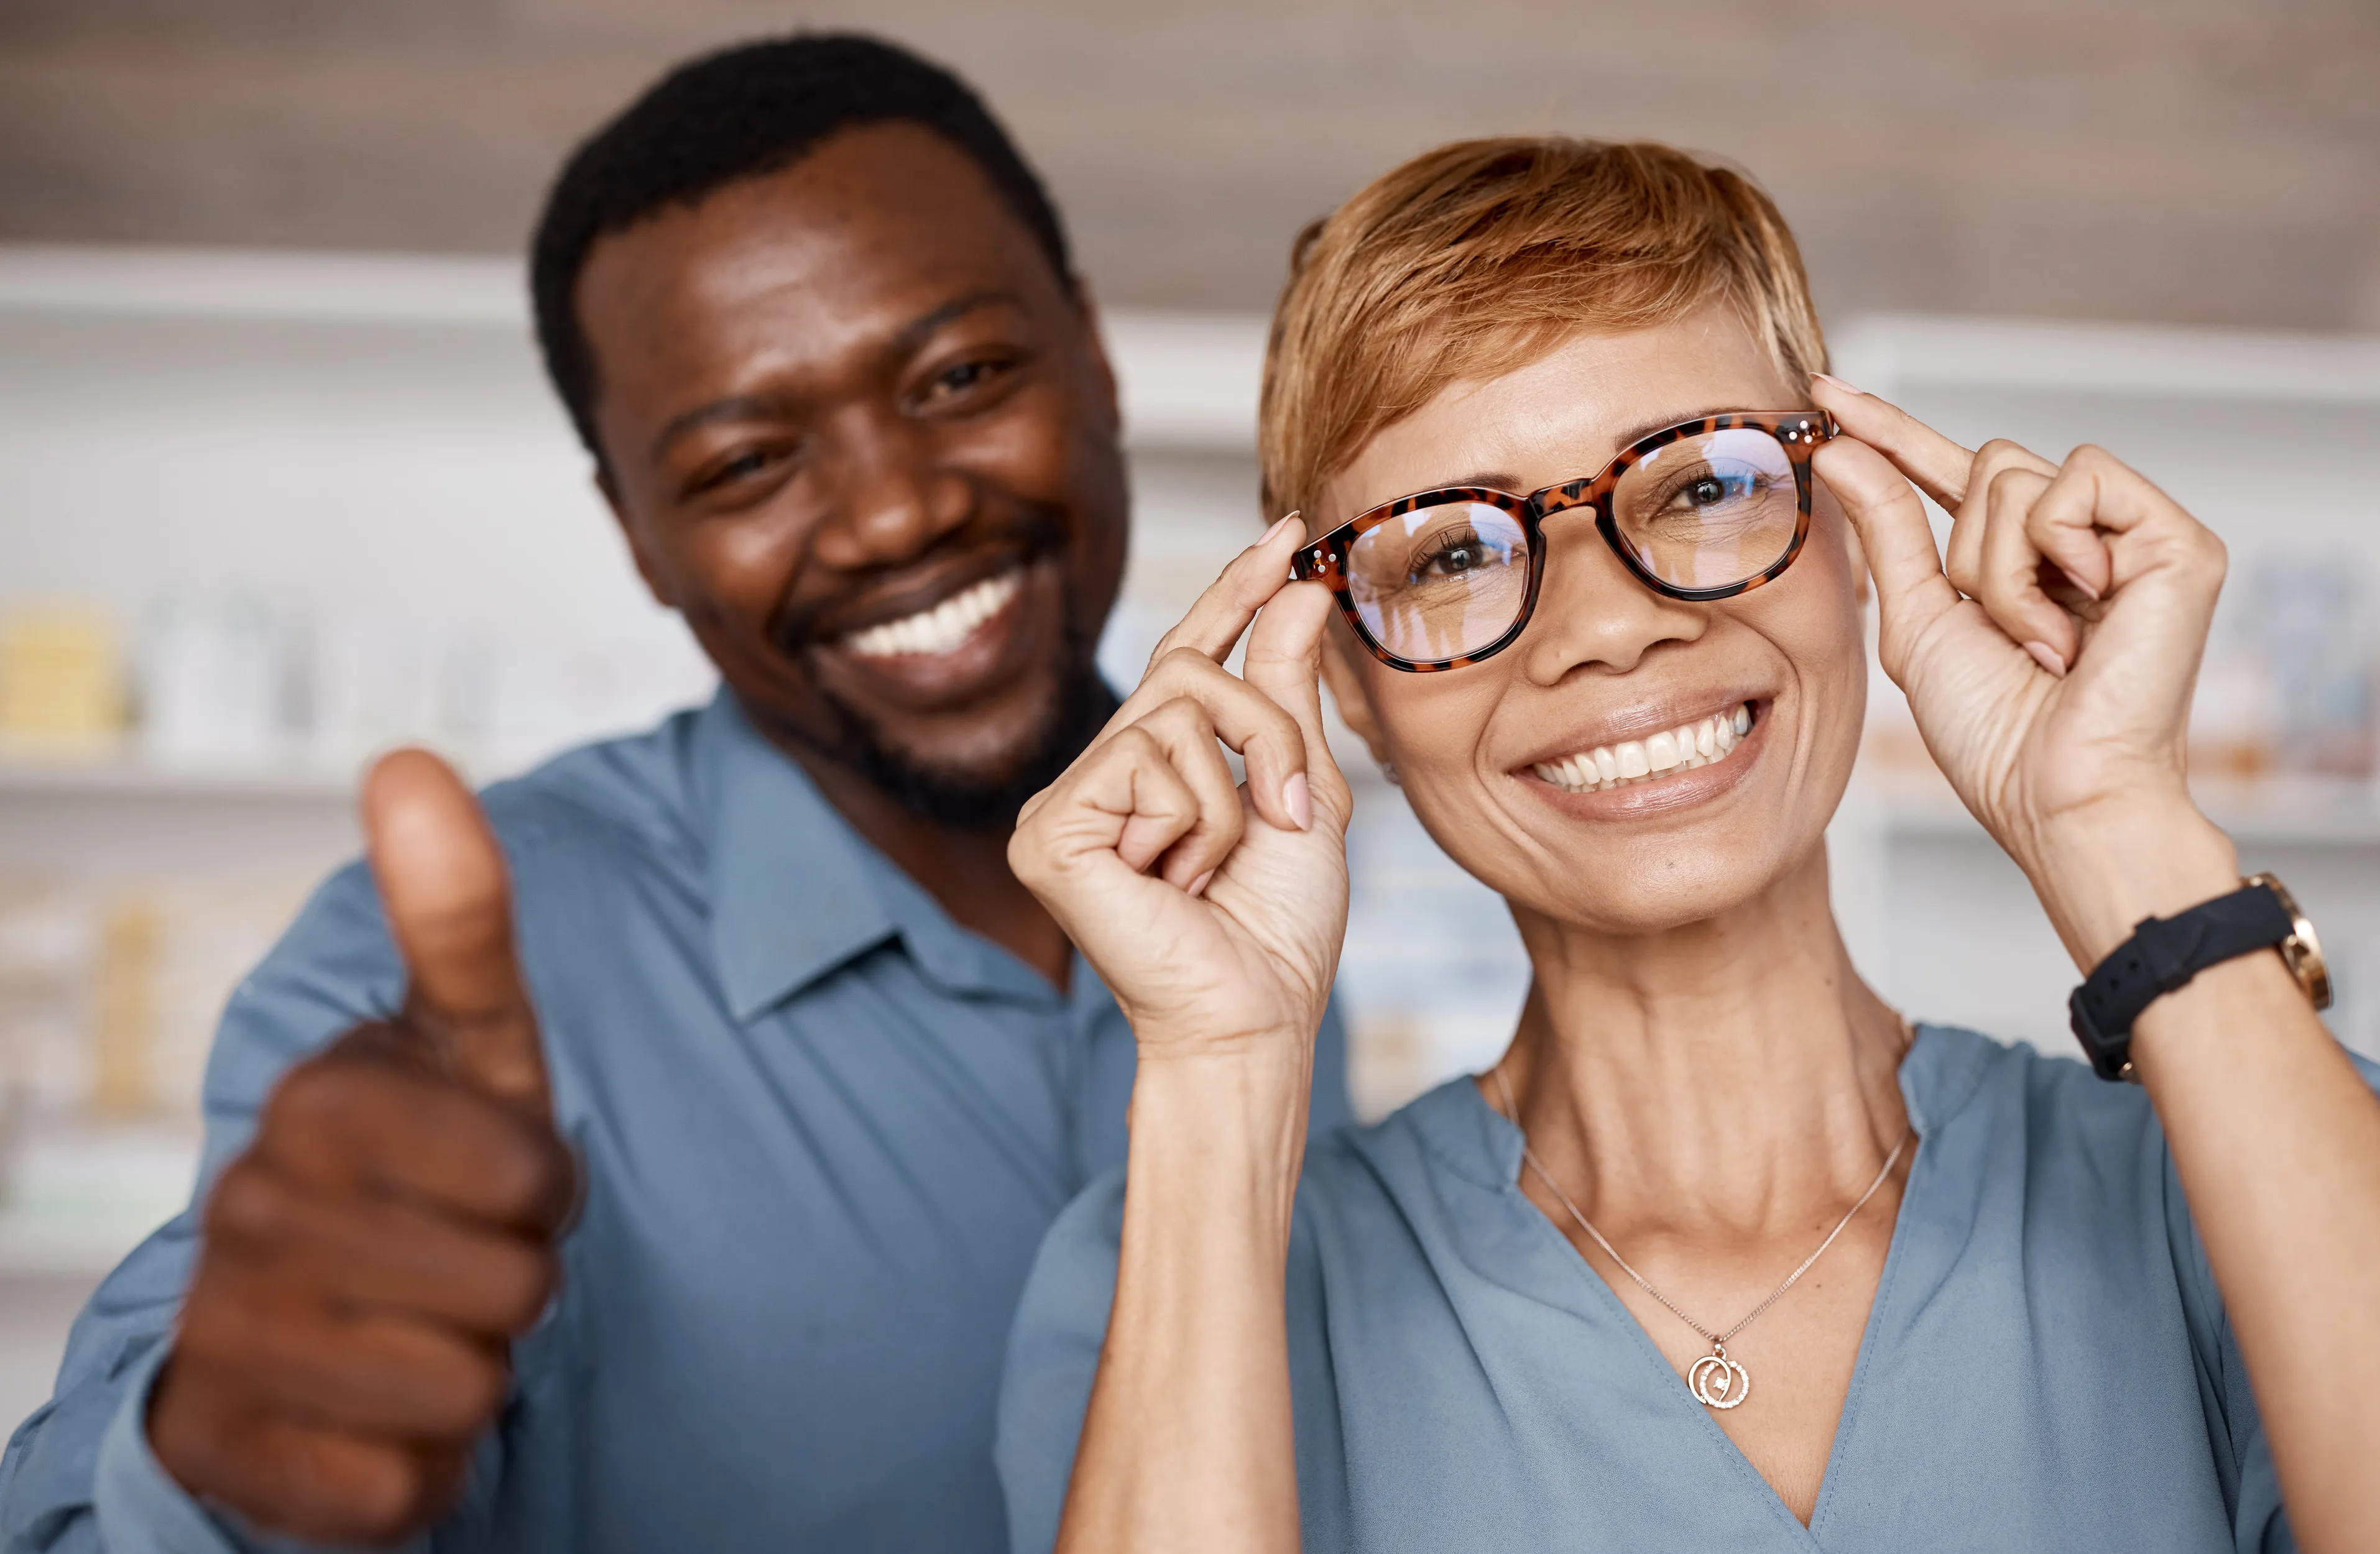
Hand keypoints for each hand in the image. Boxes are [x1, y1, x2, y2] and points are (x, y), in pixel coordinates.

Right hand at [149, 751, 577, 1544]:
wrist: (323, 1325)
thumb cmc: (429, 1171)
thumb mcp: (470, 1044)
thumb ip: (459, 918)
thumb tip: (408, 760)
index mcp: (318, 1098)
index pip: (531, 1175)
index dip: (549, 1191)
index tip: (507, 1181)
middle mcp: (248, 1206)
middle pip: (510, 1289)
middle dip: (517, 1286)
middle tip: (463, 1262)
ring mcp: (224, 1332)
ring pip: (462, 1392)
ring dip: (474, 1375)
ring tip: (422, 1329)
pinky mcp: (223, 1451)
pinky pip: (400, 1488)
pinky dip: (417, 1471)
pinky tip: (374, 1416)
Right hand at [1009, 517, 1351, 1062]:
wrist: (1254, 1016)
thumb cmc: (1277, 929)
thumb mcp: (1302, 793)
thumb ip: (1287, 693)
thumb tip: (1297, 590)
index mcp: (1149, 769)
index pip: (1187, 655)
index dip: (1235, 592)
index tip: (1288, 530)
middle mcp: (1094, 776)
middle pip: (1189, 673)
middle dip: (1268, 738)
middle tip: (1288, 818)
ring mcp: (1061, 804)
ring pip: (1174, 717)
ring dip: (1234, 797)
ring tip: (1216, 871)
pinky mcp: (1046, 834)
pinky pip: (1145, 765)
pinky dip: (1194, 825)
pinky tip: (1175, 883)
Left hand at [1811, 377, 2238, 964]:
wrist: (2055, 792)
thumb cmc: (1994, 732)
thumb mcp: (1918, 618)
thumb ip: (1886, 527)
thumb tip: (1841, 445)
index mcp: (2024, 557)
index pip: (1948, 472)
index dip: (1890, 431)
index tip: (1825, 397)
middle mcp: (2083, 536)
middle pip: (1986, 465)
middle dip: (1965, 552)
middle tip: (2005, 635)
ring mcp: (2133, 533)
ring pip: (2016, 475)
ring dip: (2001, 569)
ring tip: (2042, 641)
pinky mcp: (2176, 538)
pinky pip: (2075, 481)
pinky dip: (2051, 553)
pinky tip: (2079, 620)